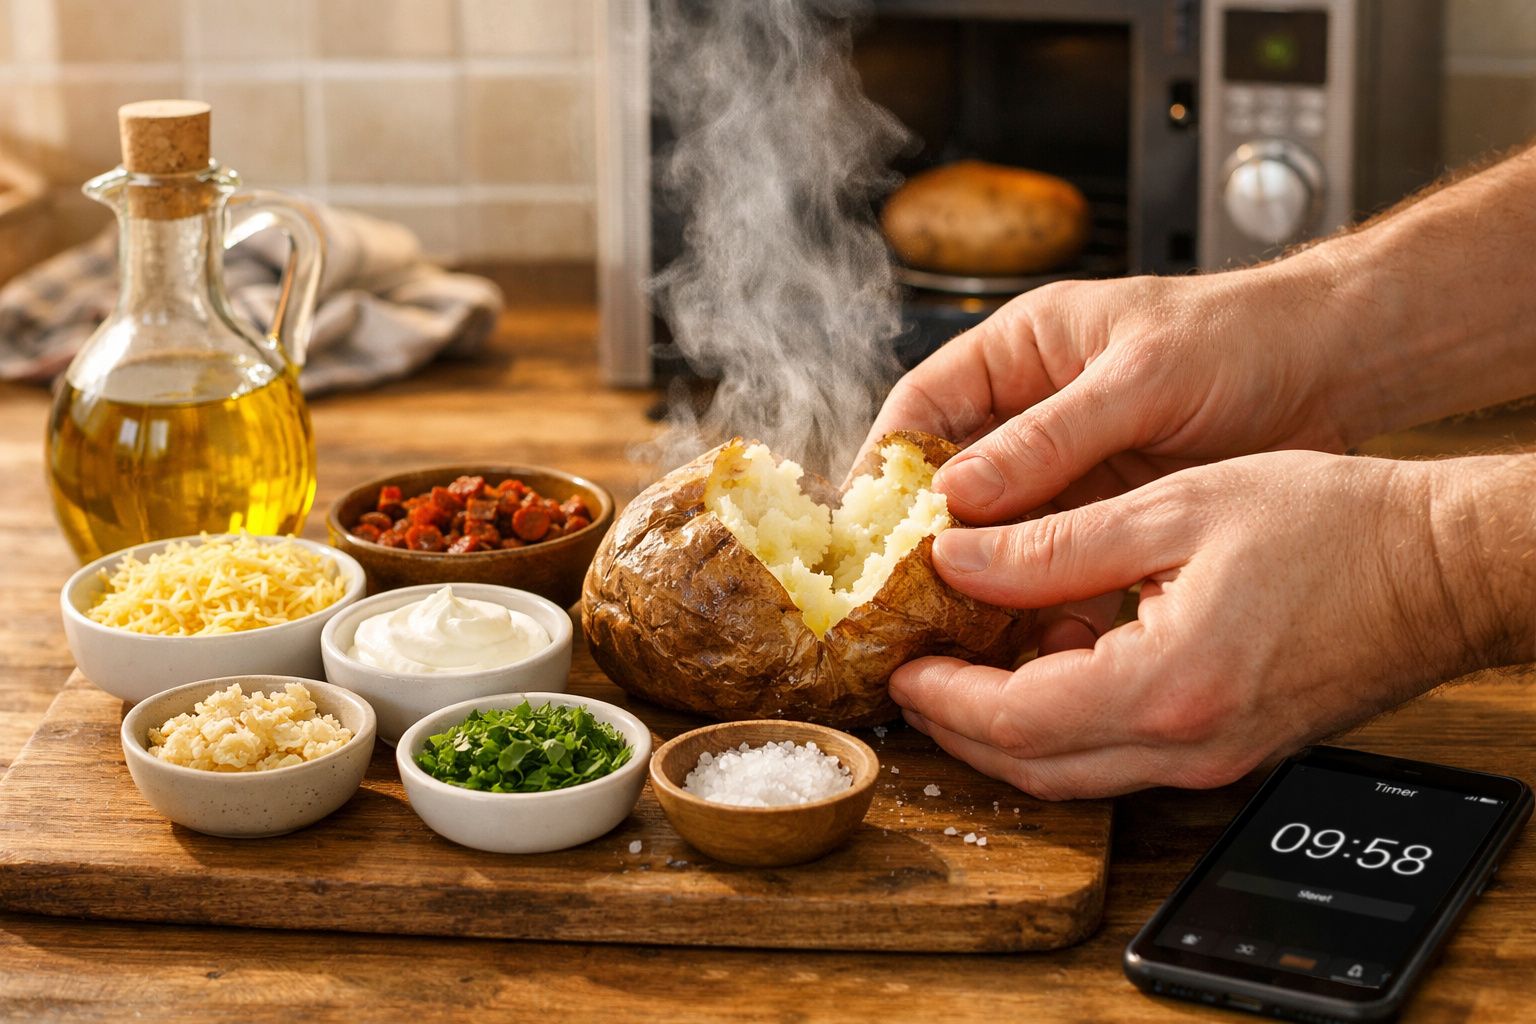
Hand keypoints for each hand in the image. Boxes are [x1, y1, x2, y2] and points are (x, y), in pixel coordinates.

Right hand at [862, 267, 1360, 646]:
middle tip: (902, 597)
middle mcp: (1031, 411)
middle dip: (925, 537)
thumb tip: (958, 494)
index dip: (886, 465)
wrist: (1335, 368)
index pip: (922, 406)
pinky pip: (1050, 560)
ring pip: (997, 529)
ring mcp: (1067, 466)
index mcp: (1021, 351)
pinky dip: (1035, 596)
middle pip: (949, 479)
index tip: (865, 528)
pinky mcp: (1105, 512)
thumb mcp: (1143, 378)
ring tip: (956, 630)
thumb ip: (1052, 435)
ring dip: (979, 576)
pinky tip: (1027, 635)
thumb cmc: (1241, 339)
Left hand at [891, 451, 1494, 798]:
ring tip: (967, 662)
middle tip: (915, 674)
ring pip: (1074, 770)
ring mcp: (1212, 758)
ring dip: (1008, 729)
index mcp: (1168, 687)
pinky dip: (1066, 722)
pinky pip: (1121, 753)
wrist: (1444, 566)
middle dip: (961, 727)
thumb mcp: (1176, 509)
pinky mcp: (1228, 749)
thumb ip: (1053, 543)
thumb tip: (958, 556)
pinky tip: (1049, 660)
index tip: (901, 664)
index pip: (1015, 722)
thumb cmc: (1335, 524)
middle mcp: (1188, 746)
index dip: (944, 697)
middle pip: (1035, 767)